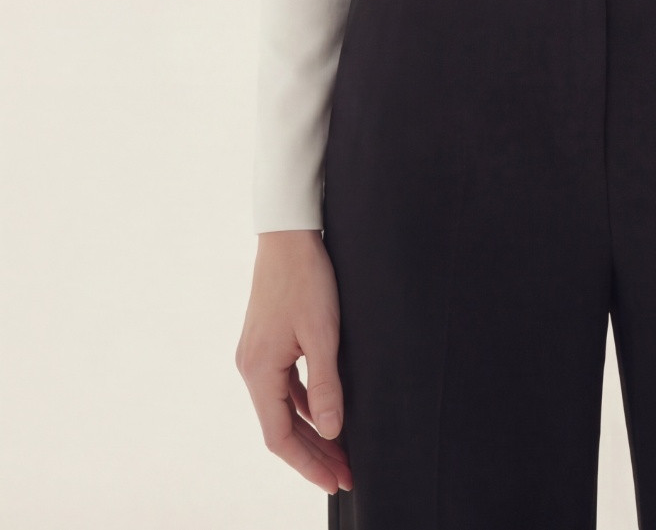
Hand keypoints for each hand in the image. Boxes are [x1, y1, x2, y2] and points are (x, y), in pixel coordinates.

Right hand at [235, 229, 352, 495]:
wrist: (288, 232)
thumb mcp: (323, 333)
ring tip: (342, 452)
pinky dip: (306, 405)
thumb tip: (334, 432)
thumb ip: (327, 385)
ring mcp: (257, 355)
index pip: (280, 436)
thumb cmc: (306, 278)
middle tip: (346, 474)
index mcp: (259, 371)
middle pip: (281, 426)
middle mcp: (251, 368)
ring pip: (284, 408)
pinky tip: (327, 413)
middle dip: (314, 454)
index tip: (336, 480)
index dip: (308, 464)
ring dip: (312, 431)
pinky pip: (286, 386)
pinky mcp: (267, 342)